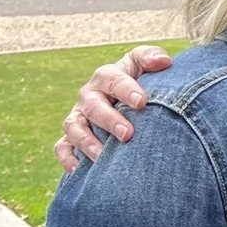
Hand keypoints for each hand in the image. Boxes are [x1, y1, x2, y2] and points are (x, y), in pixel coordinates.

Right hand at [56, 46, 171, 170]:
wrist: (129, 100)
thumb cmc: (140, 80)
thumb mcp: (144, 64)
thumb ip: (151, 57)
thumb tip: (163, 61)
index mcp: (107, 77)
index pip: (112, 79)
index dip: (125, 89)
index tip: (142, 102)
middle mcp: (89, 96)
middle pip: (92, 105)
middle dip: (108, 120)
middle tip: (127, 134)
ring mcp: (79, 117)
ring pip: (74, 127)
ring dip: (86, 141)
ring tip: (102, 156)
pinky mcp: (72, 136)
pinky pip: (62, 146)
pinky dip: (67, 157)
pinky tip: (79, 169)